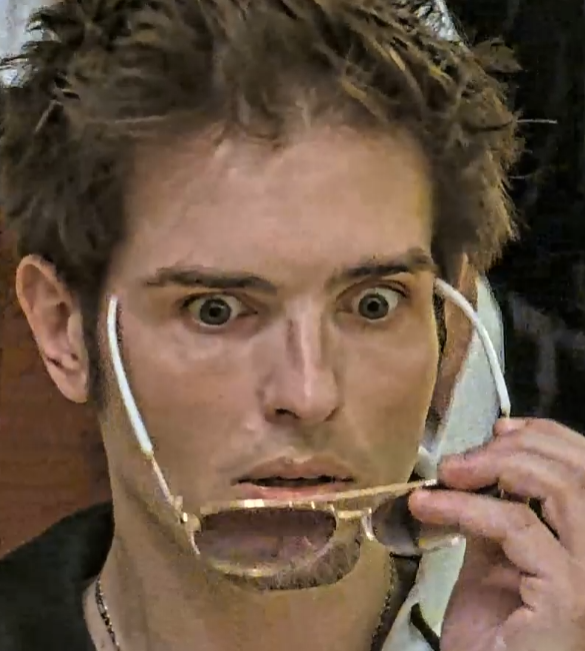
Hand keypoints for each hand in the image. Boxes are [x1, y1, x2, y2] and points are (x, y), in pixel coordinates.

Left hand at [409, 418, 584, 650]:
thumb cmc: (494, 637)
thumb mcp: (496, 562)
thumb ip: (498, 518)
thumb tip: (480, 470)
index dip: (548, 438)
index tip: (500, 429)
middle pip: (580, 471)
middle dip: (516, 447)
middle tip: (460, 459)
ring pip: (563, 488)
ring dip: (495, 466)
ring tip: (446, 474)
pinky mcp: (571, 596)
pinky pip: (516, 526)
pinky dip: (465, 507)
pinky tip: (427, 506)